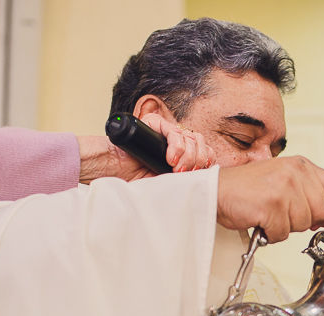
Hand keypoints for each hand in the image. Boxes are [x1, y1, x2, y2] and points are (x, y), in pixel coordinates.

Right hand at [76, 115, 215, 182]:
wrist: (115, 170)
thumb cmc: (137, 178)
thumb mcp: (167, 181)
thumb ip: (185, 178)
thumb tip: (204, 183)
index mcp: (182, 152)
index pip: (205, 150)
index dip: (207, 160)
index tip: (201, 173)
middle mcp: (176, 139)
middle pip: (200, 142)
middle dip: (198, 159)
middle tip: (187, 173)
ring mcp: (166, 130)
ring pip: (191, 136)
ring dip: (188, 155)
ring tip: (176, 169)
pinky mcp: (155, 123)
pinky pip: (175, 132)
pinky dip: (177, 146)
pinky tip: (170, 158)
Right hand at [216, 156, 323, 241]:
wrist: (215, 191)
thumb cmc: (246, 189)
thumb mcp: (283, 179)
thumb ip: (307, 192)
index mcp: (301, 165)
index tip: (319, 219)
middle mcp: (295, 173)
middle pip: (320, 212)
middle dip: (302, 221)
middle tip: (282, 214)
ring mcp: (284, 188)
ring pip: (301, 225)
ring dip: (284, 227)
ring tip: (267, 214)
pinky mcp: (272, 205)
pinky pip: (282, 233)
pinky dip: (269, 233)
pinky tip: (259, 220)